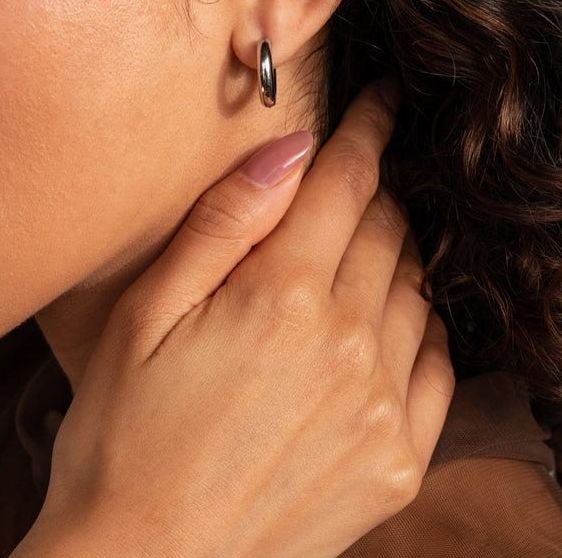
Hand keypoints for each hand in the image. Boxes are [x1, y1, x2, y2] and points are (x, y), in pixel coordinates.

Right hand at [14, 84, 453, 557]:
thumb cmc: (123, 438)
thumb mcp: (145, 315)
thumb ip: (224, 224)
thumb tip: (291, 150)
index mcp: (282, 296)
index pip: (348, 183)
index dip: (368, 130)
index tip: (384, 100)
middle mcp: (348, 345)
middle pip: (388, 230)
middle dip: (373, 191)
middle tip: (349, 181)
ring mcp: (382, 408)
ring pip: (416, 289)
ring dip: (394, 254)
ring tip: (356, 250)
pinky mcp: (398, 462)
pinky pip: (437, 364)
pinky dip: (419, 324)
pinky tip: (384, 322)